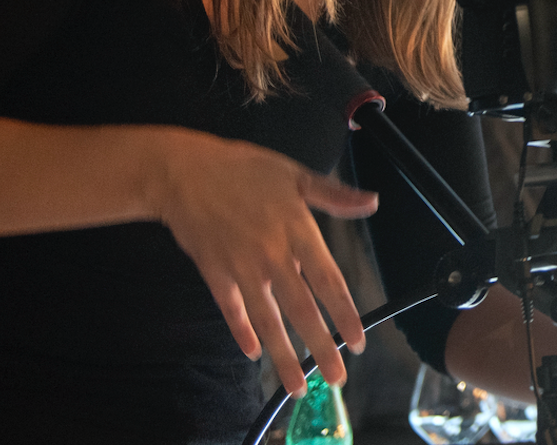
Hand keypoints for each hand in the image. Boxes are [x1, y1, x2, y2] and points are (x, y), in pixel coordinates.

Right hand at [146, 128, 376, 395]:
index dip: (346, 315)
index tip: (358, 341)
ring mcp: (241, 268)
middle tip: (336, 378)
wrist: (184, 172)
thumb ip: (335, 196)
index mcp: (298, 232)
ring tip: (297, 385)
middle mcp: (273, 257)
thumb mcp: (296, 175)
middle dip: (321, 348)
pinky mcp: (214, 274)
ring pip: (267, 321)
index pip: (330, 282)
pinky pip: (231, 311)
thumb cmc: (244, 169)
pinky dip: (242, 332)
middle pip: (302, 311)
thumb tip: (372, 202)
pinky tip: (253, 353)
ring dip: (284, 356)